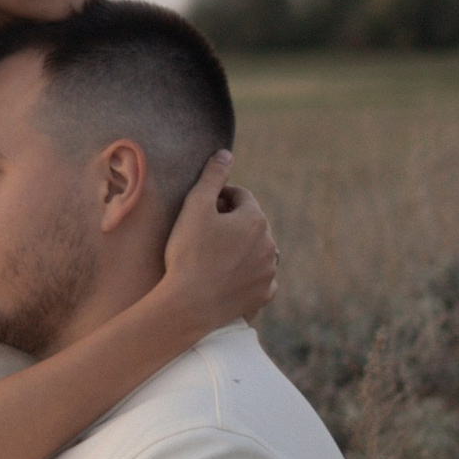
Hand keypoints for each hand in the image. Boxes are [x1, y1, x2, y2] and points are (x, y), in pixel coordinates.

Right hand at [159, 152, 277, 333]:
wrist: (189, 304)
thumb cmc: (189, 253)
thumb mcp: (195, 206)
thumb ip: (212, 177)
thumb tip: (226, 153)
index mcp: (255, 220)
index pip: (240, 197)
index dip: (218, 199)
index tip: (201, 209)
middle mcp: (269, 244)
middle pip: (249, 223)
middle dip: (230, 223)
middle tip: (201, 233)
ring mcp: (268, 272)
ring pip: (256, 250)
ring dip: (240, 248)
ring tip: (213, 256)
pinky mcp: (263, 295)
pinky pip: (258, 278)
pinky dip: (245, 275)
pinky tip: (225, 278)